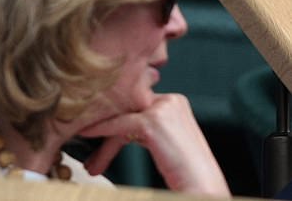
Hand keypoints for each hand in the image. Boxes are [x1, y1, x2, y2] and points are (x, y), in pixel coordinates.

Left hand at [79, 93, 229, 196]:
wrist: (206, 191)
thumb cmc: (186, 174)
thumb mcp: (162, 143)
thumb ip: (142, 130)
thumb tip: (114, 130)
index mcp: (174, 103)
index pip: (134, 106)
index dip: (112, 122)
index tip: (92, 132)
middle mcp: (171, 100)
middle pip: (126, 111)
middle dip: (105, 132)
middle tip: (89, 153)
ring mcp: (163, 109)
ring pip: (120, 119)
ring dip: (102, 143)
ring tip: (89, 165)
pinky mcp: (154, 121)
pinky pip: (119, 125)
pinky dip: (100, 131)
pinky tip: (85, 135)